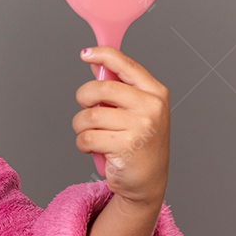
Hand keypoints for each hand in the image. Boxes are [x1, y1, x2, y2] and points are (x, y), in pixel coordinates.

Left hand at [73, 46, 169, 207]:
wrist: (147, 182)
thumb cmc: (138, 143)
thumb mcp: (135, 111)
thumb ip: (118, 88)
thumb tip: (96, 64)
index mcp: (155, 93)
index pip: (126, 65)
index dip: (103, 55)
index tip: (86, 54)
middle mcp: (151, 107)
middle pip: (101, 89)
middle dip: (83, 97)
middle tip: (85, 108)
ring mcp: (141, 127)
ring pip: (89, 116)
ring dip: (80, 126)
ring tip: (91, 134)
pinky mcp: (126, 147)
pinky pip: (87, 137)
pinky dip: (82, 143)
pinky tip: (94, 148)